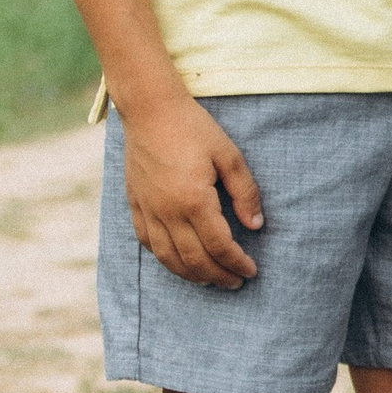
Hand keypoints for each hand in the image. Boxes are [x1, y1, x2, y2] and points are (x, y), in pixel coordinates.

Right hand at [122, 92, 263, 289]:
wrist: (150, 110)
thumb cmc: (194, 128)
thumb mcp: (229, 155)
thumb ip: (245, 193)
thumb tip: (256, 226)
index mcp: (193, 200)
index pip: (219, 246)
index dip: (237, 263)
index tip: (251, 271)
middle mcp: (167, 212)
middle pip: (194, 259)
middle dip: (217, 276)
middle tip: (235, 282)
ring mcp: (148, 210)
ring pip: (168, 258)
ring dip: (191, 275)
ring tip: (210, 280)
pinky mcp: (135, 204)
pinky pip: (147, 242)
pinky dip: (165, 259)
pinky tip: (177, 262)